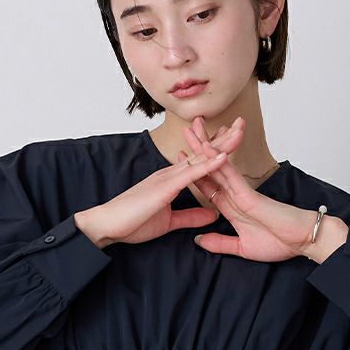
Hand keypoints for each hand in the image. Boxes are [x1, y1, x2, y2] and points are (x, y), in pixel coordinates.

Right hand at [74, 146, 228, 247]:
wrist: (108, 225)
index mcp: (171, 180)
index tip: (231, 140)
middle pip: (201, 152)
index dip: (214, 149)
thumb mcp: (169, 222)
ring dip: (220, 145)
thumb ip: (190, 216)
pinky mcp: (165, 187)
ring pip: (199, 157)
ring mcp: (168, 177)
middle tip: (241, 124)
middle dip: (222, 139)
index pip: (197, 161)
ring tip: (239, 132)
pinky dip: (208, 164)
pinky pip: (191, 173)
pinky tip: (223, 156)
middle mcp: (170, 173)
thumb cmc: (132, 222)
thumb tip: (212, 215)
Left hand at [180, 116, 346, 262]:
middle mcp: (235, 195)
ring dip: (205, 147)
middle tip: (186, 130)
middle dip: (197, 150)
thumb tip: (199, 240)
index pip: (209, 186)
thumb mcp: (242, 247)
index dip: (194, 172)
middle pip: (212, 169)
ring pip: (219, 166)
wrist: (302, 242)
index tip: (180, 160)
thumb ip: (220, 243)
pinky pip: (229, 175)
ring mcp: (241, 192)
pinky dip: (217, 162)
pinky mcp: (248, 194)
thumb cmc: (280, 243)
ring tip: (192, 129)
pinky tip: (206, 148)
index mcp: (232, 207)